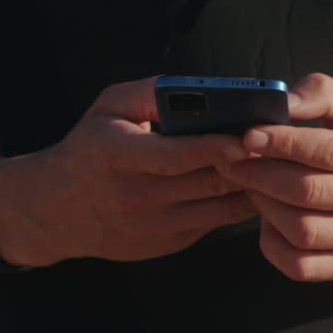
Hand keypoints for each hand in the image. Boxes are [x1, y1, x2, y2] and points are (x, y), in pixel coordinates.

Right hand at [0, 78, 256, 266]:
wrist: (56, 211)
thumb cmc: (89, 149)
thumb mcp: (108, 108)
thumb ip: (151, 92)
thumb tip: (200, 87)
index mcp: (117, 158)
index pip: (175, 156)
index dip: (216, 147)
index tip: (247, 135)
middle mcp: (135, 197)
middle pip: (207, 183)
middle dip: (245, 164)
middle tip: (276, 144)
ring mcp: (153, 228)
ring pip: (218, 208)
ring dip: (249, 186)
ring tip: (271, 163)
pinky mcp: (168, 245)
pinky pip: (215, 223)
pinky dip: (236, 204)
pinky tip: (250, 183)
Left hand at [219, 73, 332, 281]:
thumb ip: (321, 93)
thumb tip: (284, 102)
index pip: (325, 151)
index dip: (281, 143)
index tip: (249, 135)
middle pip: (307, 193)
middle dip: (260, 174)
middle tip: (234, 160)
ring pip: (301, 231)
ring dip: (264, 206)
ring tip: (251, 185)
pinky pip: (300, 267)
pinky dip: (272, 244)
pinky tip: (268, 219)